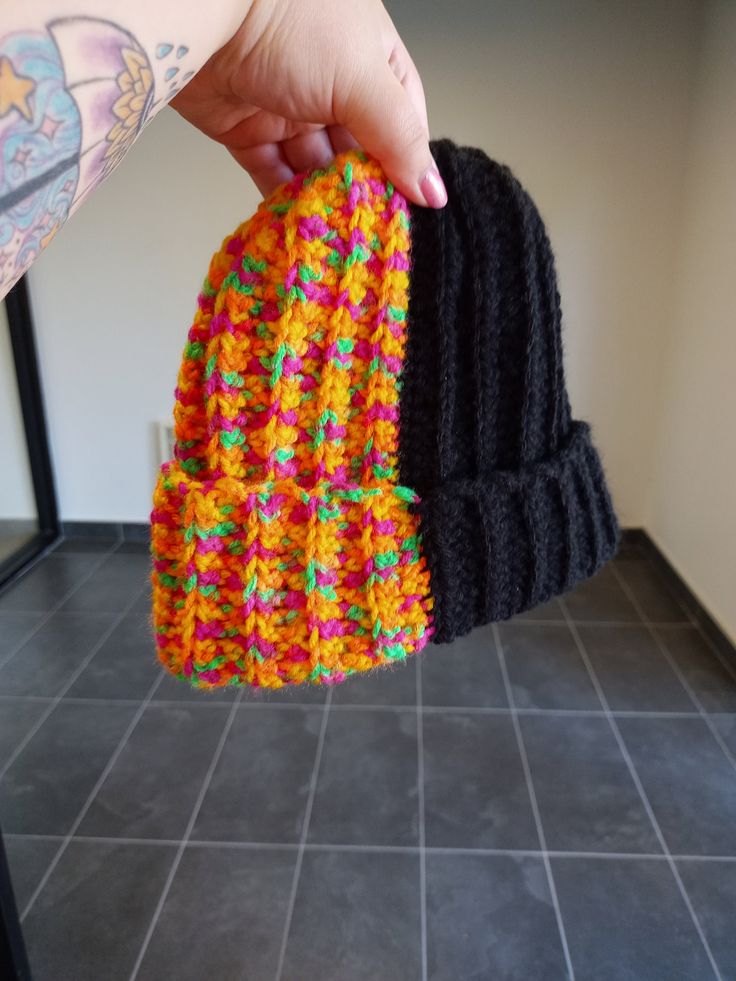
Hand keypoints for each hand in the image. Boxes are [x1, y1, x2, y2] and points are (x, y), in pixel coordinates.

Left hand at [170, 0, 446, 207]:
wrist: (201, 10)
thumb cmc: (287, 22)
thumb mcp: (362, 79)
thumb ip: (400, 139)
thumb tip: (433, 191)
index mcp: (369, 56)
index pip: (402, 118)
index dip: (407, 161)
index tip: (411, 205)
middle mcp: (330, 80)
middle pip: (357, 148)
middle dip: (363, 187)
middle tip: (372, 229)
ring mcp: (286, 105)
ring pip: (314, 166)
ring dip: (323, 199)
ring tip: (336, 234)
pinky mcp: (245, 128)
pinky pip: (272, 172)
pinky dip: (284, 198)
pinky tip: (299, 223)